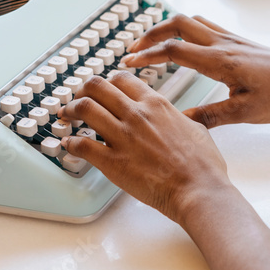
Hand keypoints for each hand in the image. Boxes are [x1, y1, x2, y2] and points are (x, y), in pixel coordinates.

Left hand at [59, 72, 231, 222]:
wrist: (198, 190)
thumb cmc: (203, 165)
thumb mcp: (196, 128)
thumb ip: (179, 119)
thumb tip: (177, 119)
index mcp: (156, 104)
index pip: (122, 79)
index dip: (107, 82)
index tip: (102, 89)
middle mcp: (136, 114)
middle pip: (97, 86)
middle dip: (82, 90)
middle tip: (77, 99)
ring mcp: (123, 137)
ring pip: (85, 108)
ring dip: (70, 110)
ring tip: (65, 116)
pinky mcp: (112, 162)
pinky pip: (81, 145)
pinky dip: (70, 143)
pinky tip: (68, 146)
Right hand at [120, 15, 269, 127]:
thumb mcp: (245, 113)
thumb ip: (210, 117)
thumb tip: (179, 122)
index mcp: (221, 61)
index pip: (174, 49)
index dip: (147, 55)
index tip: (128, 64)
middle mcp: (223, 44)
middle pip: (177, 24)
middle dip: (150, 34)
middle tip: (132, 51)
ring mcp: (231, 39)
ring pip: (191, 20)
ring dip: (166, 28)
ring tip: (151, 44)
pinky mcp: (238, 41)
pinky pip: (206, 25)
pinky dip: (186, 28)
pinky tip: (183, 42)